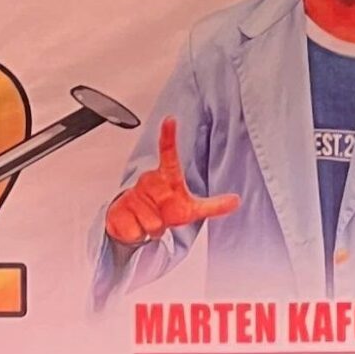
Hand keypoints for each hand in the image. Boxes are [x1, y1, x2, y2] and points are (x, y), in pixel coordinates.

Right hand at [105, 117, 242, 245]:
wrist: (134, 222)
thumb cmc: (164, 209)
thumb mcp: (192, 210)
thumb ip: (214, 206)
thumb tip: (236, 201)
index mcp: (166, 177)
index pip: (169, 154)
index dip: (169, 136)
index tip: (170, 120)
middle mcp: (148, 181)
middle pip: (160, 215)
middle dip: (161, 222)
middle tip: (160, 215)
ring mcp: (131, 194)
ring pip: (150, 224)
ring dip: (151, 228)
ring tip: (147, 219)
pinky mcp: (118, 208)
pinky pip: (135, 230)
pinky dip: (137, 233)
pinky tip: (135, 223)